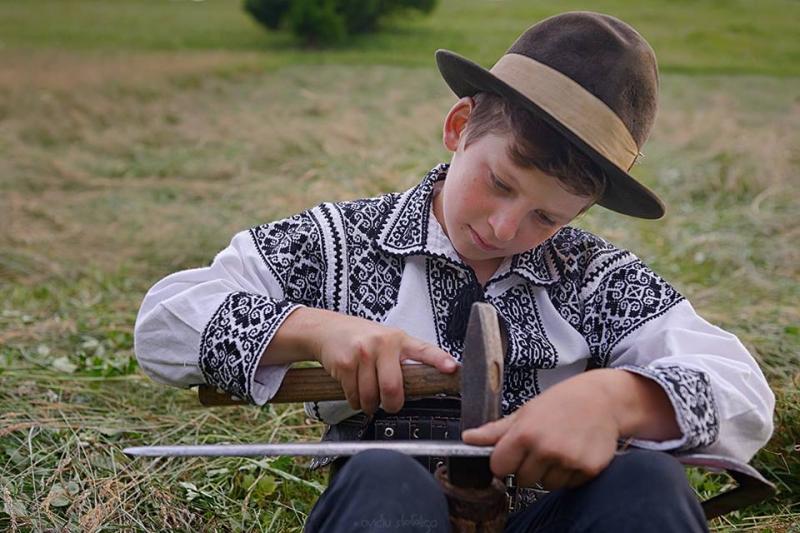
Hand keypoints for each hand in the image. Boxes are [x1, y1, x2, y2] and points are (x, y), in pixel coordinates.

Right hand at [309, 311, 456, 414]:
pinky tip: (354, 391)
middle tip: (390, 405)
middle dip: (391, 404)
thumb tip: (422, 386)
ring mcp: (362, 353)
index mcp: (399, 339)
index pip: (424, 350)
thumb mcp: (387, 340)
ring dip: (370, 405)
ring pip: (371, 397)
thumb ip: (403, 358)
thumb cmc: (361, 338)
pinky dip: (355, 401)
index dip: (439, 360)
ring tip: (369, 397)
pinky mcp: (345, 364)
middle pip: (392, 388)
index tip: (452, 368)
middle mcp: (382, 344)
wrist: (327, 329)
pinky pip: (354, 396)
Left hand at [461, 371, 620, 489]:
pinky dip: (569, 474)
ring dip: (549, 473)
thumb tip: (467, 438)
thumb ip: (496, 430)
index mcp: (525, 433)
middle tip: (541, 446)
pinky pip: (568, 485)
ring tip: (559, 448)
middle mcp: (546, 448)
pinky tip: (574, 452)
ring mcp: (568, 461)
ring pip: (546, 485)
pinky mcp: (588, 470)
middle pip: (522, 480)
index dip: (504, 461)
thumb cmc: (560, 403)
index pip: (499, 467)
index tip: (513, 453)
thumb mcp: (525, 411)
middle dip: (528, 467)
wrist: (602, 400)